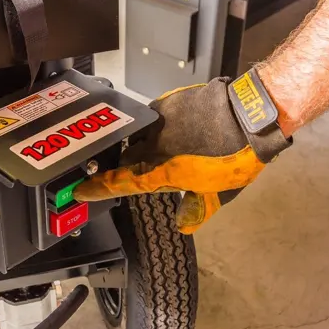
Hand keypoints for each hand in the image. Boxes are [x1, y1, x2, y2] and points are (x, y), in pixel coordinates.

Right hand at [73, 77, 290, 233]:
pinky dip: (151, 127)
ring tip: (141, 151)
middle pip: (125, 159)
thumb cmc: (235, 161)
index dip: (97, 188)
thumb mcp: (218, 194)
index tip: (80, 191)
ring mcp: (158, 122)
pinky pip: (150, 118)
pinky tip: (163, 130)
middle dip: (121, 167)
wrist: (248, 116)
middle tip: (122, 172)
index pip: (119, 183)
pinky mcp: (167, 103)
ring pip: (136, 136)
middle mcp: (151, 147)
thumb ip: (197, 209)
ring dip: (135, 146)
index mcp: (159, 172)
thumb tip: (183, 226)